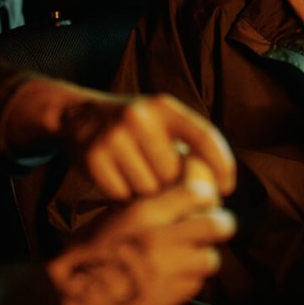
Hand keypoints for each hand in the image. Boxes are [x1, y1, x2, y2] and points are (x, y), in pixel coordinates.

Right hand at [0, 78, 235, 200]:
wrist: (76, 115)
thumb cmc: (129, 127)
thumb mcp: (157, 119)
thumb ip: (183, 143)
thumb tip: (215, 188)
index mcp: (163, 106)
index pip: (204, 136)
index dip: (221, 164)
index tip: (227, 188)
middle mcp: (139, 117)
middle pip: (173, 173)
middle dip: (171, 185)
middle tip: (161, 182)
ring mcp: (114, 137)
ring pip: (148, 189)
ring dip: (146, 195)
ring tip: (136, 179)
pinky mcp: (94, 158)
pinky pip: (122, 195)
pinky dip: (123, 197)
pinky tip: (118, 182)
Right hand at [46, 155, 236, 304]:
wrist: (76, 295)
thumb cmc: (93, 251)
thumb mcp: (117, 216)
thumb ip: (151, 206)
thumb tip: (183, 194)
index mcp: (144, 213)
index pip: (196, 193)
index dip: (206, 196)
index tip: (204, 200)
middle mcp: (161, 239)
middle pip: (216, 224)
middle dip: (220, 223)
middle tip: (216, 226)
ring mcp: (168, 270)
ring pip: (211, 257)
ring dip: (205, 255)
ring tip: (193, 254)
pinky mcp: (171, 296)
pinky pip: (197, 283)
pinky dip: (192, 277)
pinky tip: (177, 274)